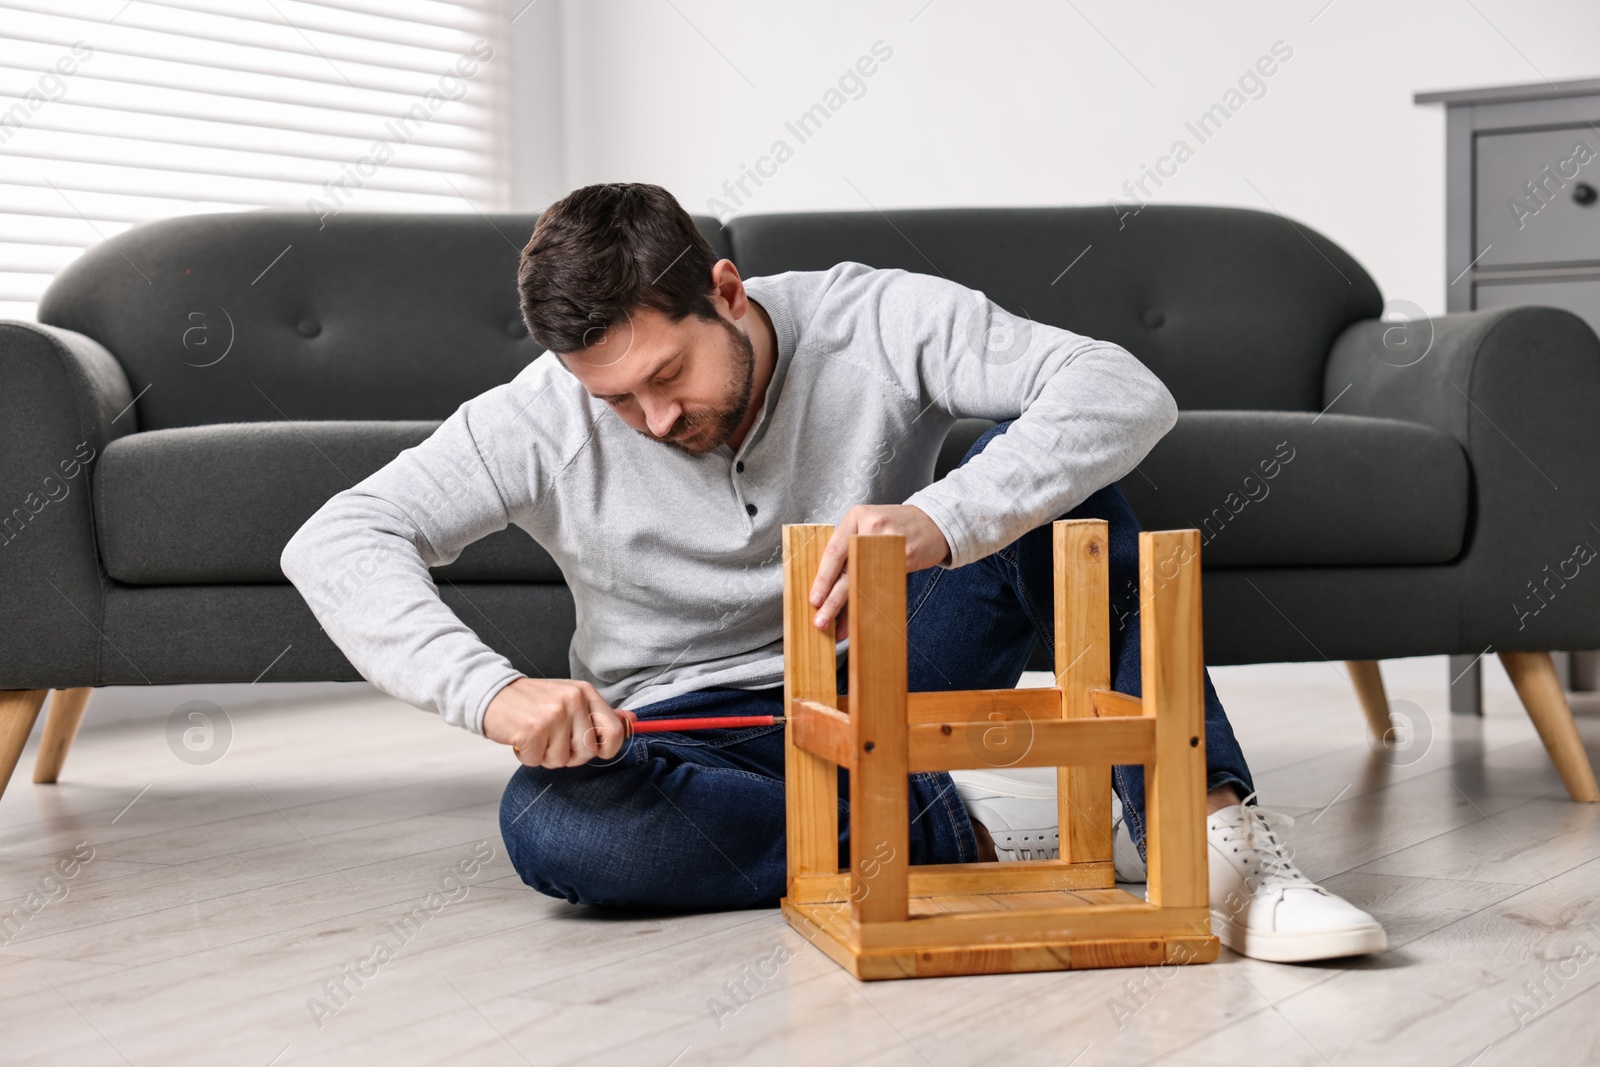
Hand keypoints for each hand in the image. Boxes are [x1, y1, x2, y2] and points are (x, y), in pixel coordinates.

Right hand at [482, 677, 627, 767]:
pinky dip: (527, 756)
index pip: (615, 731)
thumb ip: (599, 713)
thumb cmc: (533, 702)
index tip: (593, 749)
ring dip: (545, 756)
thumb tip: (632, 720)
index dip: (606, 749)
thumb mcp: (569, 699)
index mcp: (585, 693)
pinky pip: (537, 761)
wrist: (492, 694)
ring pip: (561, 761)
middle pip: (587, 752)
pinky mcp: (532, 729)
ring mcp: (553, 714)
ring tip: (535, 736)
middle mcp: (572, 701)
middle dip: (569, 755)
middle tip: (553, 741)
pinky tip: (522, 739)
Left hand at [807, 504, 949, 637]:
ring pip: (865, 583)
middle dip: (832, 600)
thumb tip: (828, 584)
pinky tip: (864, 619)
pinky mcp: (907, 558)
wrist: (936, 520)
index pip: (834, 552)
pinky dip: (872, 605)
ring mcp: (891, 543)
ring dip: (851, 609)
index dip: (823, 579)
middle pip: (847, 571)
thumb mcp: (869, 525)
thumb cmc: (898, 526)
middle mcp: (872, 528)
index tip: (814, 599)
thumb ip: (850, 546)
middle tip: (821, 620)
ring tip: (840, 628)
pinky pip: (884, 587)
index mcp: (857, 517)